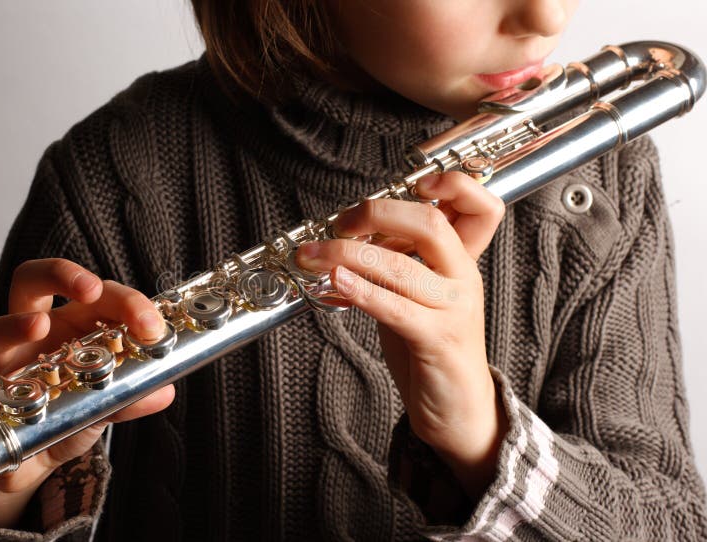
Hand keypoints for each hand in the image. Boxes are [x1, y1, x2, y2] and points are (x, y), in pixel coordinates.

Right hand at [0, 258, 174, 526]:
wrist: (36, 456)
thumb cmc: (72, 411)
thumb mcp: (108, 402)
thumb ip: (132, 394)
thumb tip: (164, 390)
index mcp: (74, 323)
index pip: (97, 293)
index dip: (126, 301)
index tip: (151, 325)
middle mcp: (35, 332)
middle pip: (34, 282)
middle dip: (62, 275)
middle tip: (89, 289)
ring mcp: (5, 362)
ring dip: (15, 325)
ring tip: (37, 327)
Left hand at [296, 172, 507, 498]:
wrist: (457, 406)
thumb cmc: (430, 344)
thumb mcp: (418, 291)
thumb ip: (397, 258)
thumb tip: (350, 231)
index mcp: (463, 261)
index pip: (482, 206)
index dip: (454, 183)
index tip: (412, 183)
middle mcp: (464, 278)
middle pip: (430, 222)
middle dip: (375, 213)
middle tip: (340, 223)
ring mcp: (454, 309)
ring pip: (400, 265)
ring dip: (345, 254)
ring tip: (312, 255)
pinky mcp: (436, 340)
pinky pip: (394, 307)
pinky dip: (360, 289)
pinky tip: (334, 281)